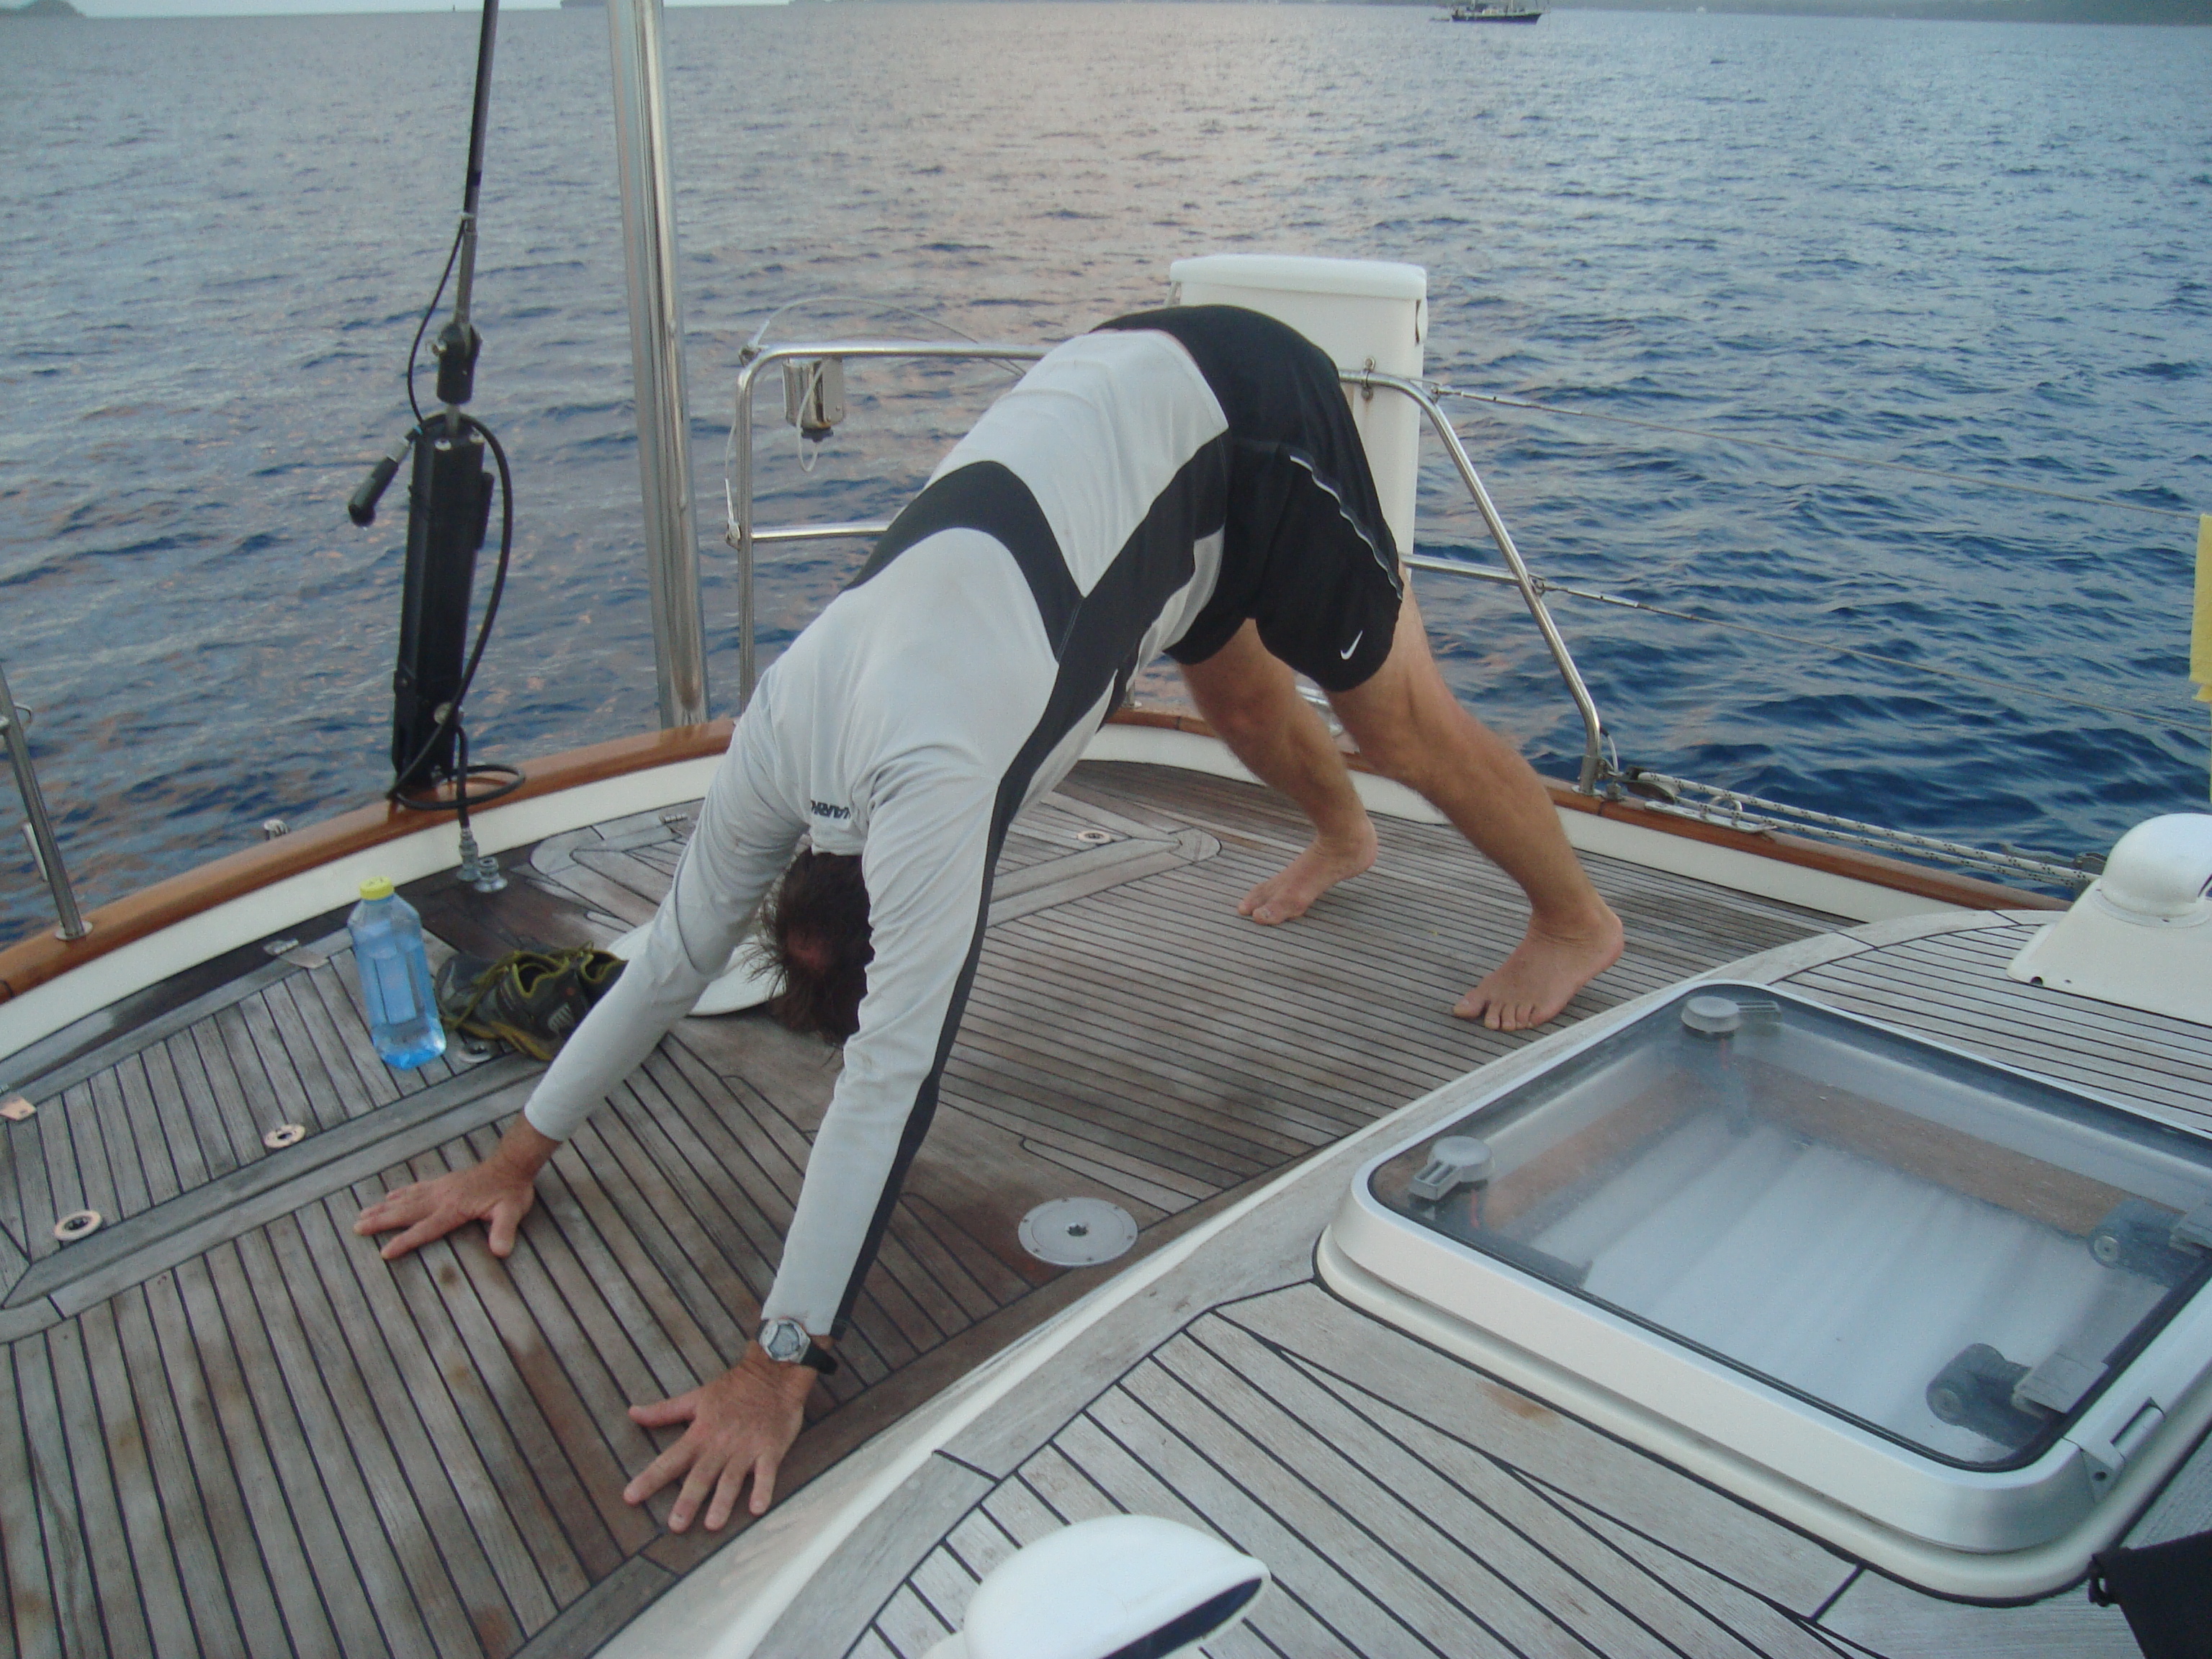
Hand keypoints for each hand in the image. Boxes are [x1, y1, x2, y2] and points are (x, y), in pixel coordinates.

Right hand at [353, 1119, 556, 1259]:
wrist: (512, 1164)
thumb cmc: (512, 1191)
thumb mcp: (512, 1213)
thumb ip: (504, 1232)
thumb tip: (500, 1252)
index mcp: (454, 1208)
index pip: (425, 1229)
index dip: (405, 1241)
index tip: (384, 1252)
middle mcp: (442, 1197)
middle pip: (405, 1211)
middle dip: (381, 1221)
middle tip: (356, 1227)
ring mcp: (441, 1188)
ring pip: (406, 1198)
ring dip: (384, 1207)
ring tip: (362, 1214)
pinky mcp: (444, 1182)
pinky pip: (416, 1188)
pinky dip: (400, 1193)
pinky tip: (389, 1195)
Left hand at [623, 1343, 822, 1529]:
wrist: (773, 1374)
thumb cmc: (732, 1388)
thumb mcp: (695, 1397)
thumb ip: (664, 1411)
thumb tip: (632, 1413)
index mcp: (700, 1433)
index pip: (669, 1460)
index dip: (649, 1479)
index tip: (630, 1497)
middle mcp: (720, 1445)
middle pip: (701, 1476)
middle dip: (688, 1501)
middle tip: (676, 1526)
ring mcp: (746, 1448)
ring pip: (731, 1479)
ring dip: (722, 1502)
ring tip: (712, 1525)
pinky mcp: (770, 1449)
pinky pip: (766, 1473)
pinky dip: (763, 1489)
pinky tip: (758, 1508)